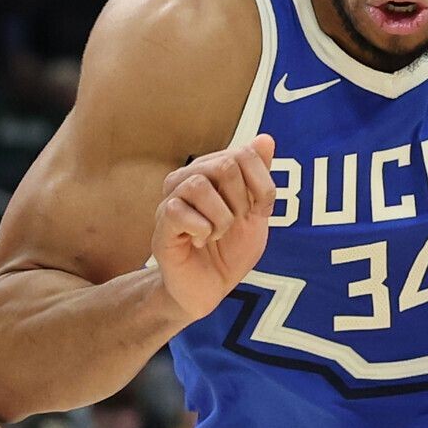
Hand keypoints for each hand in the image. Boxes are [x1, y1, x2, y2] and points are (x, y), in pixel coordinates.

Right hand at [153, 135, 276, 321]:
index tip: (259, 212)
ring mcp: (171, 200)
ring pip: (199, 186)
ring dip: (221, 218)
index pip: (244, 153)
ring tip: (217, 234)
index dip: (262, 185)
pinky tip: (199, 241)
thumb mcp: (255, 214)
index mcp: (212, 171)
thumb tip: (265, 138)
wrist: (209, 290)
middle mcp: (189, 178)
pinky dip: (201, 230)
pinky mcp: (161, 224)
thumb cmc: (229, 251)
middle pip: (224, 165)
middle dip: (241, 202)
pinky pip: (179, 211)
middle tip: (234, 225)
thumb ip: (259, 177)